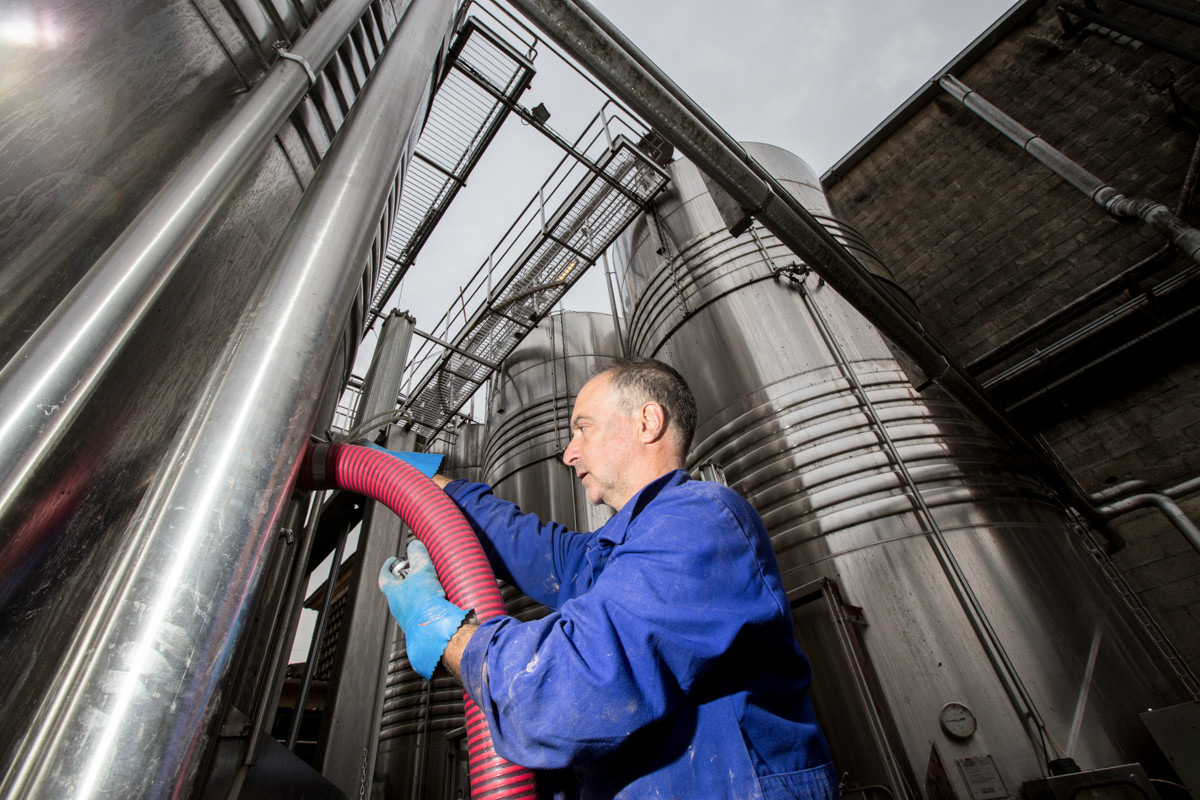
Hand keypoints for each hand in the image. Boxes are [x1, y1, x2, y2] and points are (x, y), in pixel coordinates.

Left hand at [378, 540, 468, 679]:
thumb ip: (418, 555)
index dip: (387, 567)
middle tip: (416, 571)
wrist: (436, 630)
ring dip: (417, 594)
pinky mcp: (420, 627)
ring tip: (431, 586)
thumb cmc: (425, 602)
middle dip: (405, 580)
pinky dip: (427, 606)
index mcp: (393, 594)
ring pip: (409, 603)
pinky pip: (421, 613)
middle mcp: (398, 608)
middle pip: (397, 590)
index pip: (384, 578)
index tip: (392, 560)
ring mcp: (408, 619)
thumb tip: (415, 545)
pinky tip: (439, 602)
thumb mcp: (422, 571)